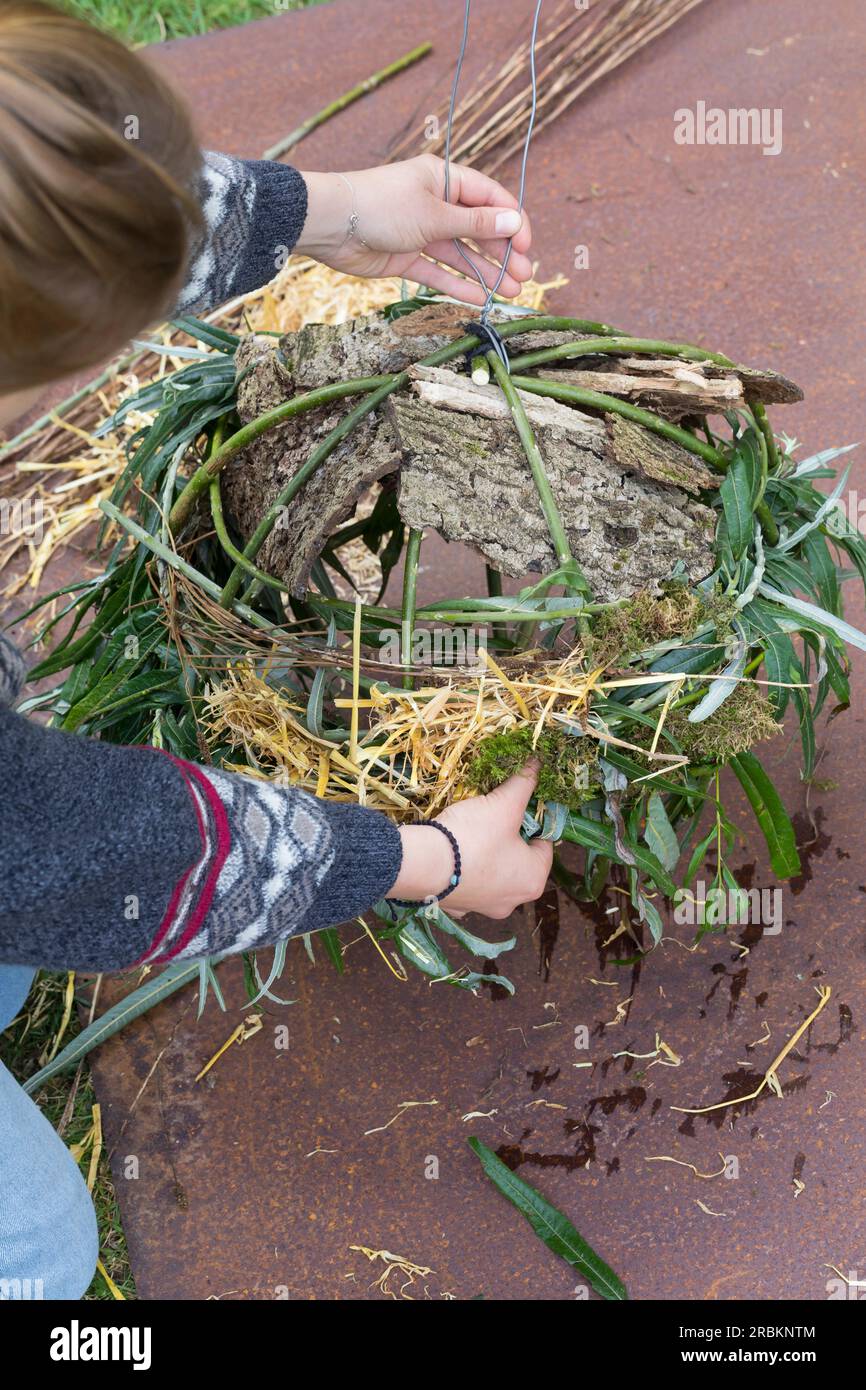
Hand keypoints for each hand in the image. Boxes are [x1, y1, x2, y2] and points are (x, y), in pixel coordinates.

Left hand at [297, 154, 532, 304]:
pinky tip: (480, 298)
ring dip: (485, 272)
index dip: (511, 220)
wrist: (332, 225)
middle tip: (525, 276)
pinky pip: (439, 271)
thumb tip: (513, 222)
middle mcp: (435, 203)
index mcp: (444, 179)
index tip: (528, 245)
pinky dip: (458, 284)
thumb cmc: (382, 206)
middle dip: (502, 252)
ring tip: (510, 292)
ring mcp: (422, 231)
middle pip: (478, 229)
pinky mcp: (407, 256)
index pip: (489, 198)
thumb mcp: (434, 215)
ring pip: (461, 253)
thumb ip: (474, 224)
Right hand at [388, 761, 552, 919]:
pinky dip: (463, 868)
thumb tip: (538, 763)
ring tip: (472, 831)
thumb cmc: (474, 837)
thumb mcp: (504, 804)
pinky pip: (466, 882)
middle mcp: (514, 901)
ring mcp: (483, 907)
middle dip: (508, 836)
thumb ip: (524, 783)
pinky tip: (453, 852)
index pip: (544, 843)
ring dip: (487, 854)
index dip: (533, 820)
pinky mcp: (456, 906)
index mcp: (533, 879)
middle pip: (518, 858)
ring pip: (492, 872)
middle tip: (494, 816)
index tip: (517, 805)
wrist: (421, 865)